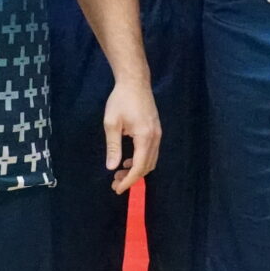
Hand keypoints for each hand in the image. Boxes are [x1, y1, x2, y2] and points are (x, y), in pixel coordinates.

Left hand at [102, 77, 161, 193]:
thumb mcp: (112, 123)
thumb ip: (113, 147)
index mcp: (145, 137)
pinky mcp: (156, 130)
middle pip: (147, 167)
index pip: (138, 167)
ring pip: (151, 161)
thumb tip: (112, 168)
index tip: (117, 189)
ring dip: (136, 170)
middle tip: (114, 183)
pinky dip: (141, 160)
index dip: (128, 181)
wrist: (135, 82)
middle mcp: (155, 138)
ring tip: (119, 173)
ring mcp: (158, 134)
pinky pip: (151, 152)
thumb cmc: (121, 100)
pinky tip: (128, 160)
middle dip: (132, 177)